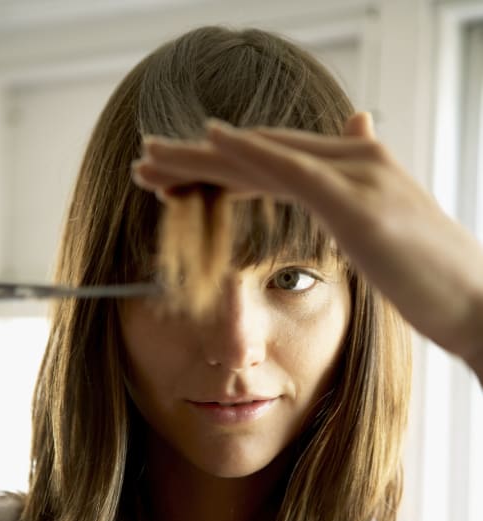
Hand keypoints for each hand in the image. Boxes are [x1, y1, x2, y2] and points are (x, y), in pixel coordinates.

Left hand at [133, 113, 482, 380]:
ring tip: (150, 160)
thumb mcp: (393, 232)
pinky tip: (209, 141)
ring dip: (202, 154)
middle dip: (197, 159)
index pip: (276, 163)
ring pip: (264, 155)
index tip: (178, 180)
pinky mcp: (356, 200)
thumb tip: (353, 146)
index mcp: (357, 172)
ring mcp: (357, 176)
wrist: (480, 303)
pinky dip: (248, 152)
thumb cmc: (435, 281)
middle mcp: (355, 161)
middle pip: (260, 153)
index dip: (224, 167)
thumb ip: (363, 195)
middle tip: (147, 164)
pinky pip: (292, 168)